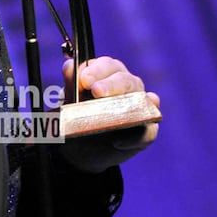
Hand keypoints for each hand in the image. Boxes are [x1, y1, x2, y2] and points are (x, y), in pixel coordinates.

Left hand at [60, 56, 160, 172]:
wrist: (80, 151)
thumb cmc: (77, 120)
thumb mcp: (69, 104)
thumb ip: (71, 86)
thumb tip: (69, 67)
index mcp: (108, 75)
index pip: (107, 65)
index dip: (97, 70)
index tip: (84, 80)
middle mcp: (128, 87)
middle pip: (126, 80)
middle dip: (111, 84)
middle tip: (97, 91)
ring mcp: (140, 109)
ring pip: (143, 101)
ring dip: (129, 106)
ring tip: (113, 115)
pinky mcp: (145, 132)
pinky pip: (147, 133)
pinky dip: (135, 137)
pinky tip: (117, 142)